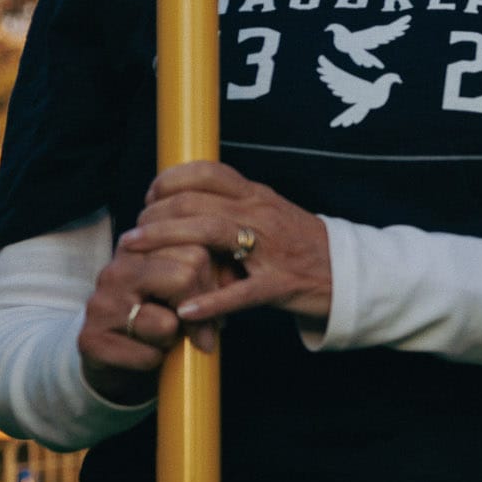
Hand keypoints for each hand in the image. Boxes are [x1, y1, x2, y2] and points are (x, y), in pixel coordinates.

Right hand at [78, 244, 224, 404]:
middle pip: (186, 276)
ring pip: (167, 322)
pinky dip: (156, 361)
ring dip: (175, 339)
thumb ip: (205, 274)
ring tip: (163, 339)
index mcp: (139, 249)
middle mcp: (115, 271)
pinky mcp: (90, 340)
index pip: (196, 250)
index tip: (214, 301)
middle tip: (201, 330)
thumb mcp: (180, 289)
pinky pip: (148, 355)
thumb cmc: (158, 318)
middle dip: (202, 310)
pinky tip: (143, 355)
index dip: (214, 281)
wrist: (114, 359)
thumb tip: (235, 281)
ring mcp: (100, 305)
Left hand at [122, 163, 333, 325]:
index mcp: (258, 196)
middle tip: (132, 234)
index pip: (206, 172)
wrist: (349, 273)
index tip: (149, 198)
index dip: (168, 181)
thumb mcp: (268, 213)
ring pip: (212, 234)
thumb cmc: (301, 245)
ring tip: (136, 253)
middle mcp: (263, 215)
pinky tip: (185, 309)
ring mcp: (272, 249)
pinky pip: (242, 293)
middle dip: (154, 216)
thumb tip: (179, 204)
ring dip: (167, 242)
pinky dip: (211, 301)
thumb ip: (231, 206)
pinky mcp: (281, 284)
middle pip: (197, 202)